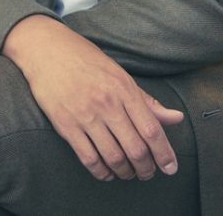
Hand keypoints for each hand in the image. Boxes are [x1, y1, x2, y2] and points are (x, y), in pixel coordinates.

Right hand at [2, 15, 183, 181]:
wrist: (46, 49)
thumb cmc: (85, 59)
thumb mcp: (119, 73)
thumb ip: (146, 100)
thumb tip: (176, 118)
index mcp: (123, 87)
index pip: (151, 129)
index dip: (164, 153)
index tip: (170, 168)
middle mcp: (106, 102)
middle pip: (135, 148)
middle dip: (147, 168)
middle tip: (149, 173)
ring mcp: (85, 115)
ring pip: (114, 157)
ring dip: (126, 172)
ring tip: (129, 173)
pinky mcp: (66, 125)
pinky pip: (89, 159)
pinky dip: (102, 172)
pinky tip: (107, 172)